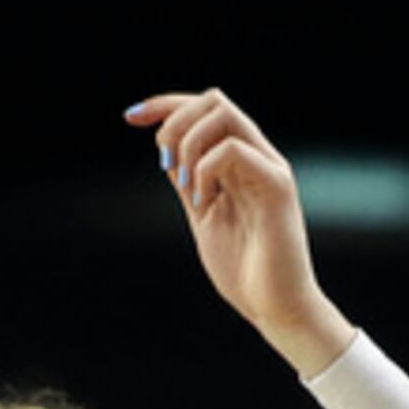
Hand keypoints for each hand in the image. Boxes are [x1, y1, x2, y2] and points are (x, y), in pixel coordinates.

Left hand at [127, 89, 357, 377]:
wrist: (276, 308)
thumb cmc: (244, 270)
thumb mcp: (204, 216)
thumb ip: (189, 183)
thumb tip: (166, 150)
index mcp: (240, 162)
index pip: (204, 110)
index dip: (165, 105)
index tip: (130, 116)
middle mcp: (258, 156)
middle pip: (214, 99)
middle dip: (174, 121)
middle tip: (165, 166)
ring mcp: (269, 168)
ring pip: (224, 114)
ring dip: (188, 143)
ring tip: (185, 185)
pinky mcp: (278, 187)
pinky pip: (233, 150)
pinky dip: (204, 169)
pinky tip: (202, 201)